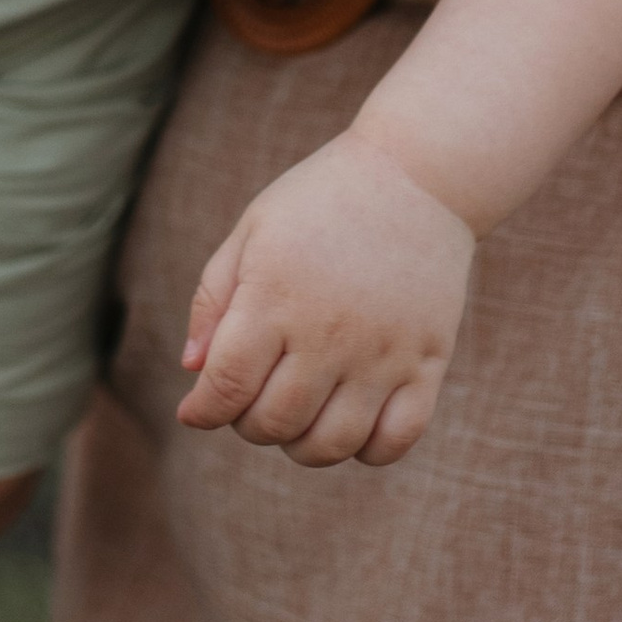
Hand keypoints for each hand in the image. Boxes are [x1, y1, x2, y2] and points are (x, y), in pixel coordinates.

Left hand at [178, 130, 474, 468]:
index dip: (203, 410)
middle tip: (254, 396)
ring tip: (299, 412)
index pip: (225, 388)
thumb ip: (213, 299)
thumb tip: (193, 372)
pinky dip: (367, 449)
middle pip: (272, 424)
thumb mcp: (253, 230)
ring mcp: (383, 351)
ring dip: (302, 445)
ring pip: (330, 444)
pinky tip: (353, 419)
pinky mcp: (428, 361)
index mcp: (276, 294)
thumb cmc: (322, 199)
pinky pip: (395, 440)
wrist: (419, 172)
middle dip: (248, 424)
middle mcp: (329, 330)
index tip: (199, 408)